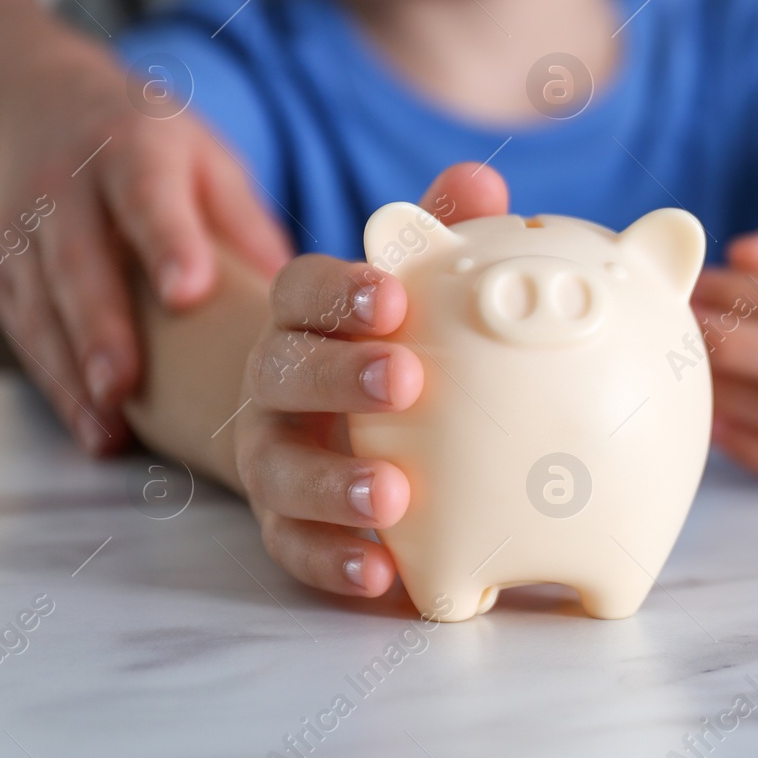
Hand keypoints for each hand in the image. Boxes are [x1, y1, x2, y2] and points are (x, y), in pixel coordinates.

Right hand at [0, 40, 290, 452]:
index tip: (188, 292)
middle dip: (101, 327)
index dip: (167, 243)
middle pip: (79, 261)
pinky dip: (56, 382)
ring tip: (109, 420)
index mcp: (133, 151)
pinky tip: (92, 423)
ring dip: (72, 368)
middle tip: (126, 385)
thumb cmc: (148, 142)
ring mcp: (25, 231)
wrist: (38, 103)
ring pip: (42, 304)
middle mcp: (67, 188)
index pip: (145, 196)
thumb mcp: (208, 160)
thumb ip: (249, 226)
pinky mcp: (3, 273)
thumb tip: (313, 299)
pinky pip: (27, 332)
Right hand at [231, 164, 507, 597]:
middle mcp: (276, 381)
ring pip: (278, 470)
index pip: (301, 288)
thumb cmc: (398, 337)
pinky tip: (382, 577)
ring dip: (331, 485)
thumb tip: (483, 179)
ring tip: (392, 498)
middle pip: (282, 372)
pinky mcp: (285, 523)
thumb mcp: (419, 281)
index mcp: (309, 315)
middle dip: (337, 376)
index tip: (392, 298)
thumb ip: (442, 233)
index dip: (339, 291)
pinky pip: (295, 549)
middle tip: (405, 380)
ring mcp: (274, 454)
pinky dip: (331, 562)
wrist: (335, 416)